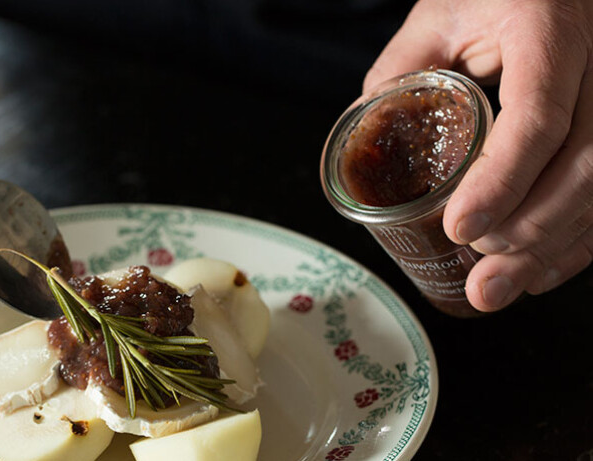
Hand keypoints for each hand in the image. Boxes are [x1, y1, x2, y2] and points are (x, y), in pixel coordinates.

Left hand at [364, 0, 592, 311]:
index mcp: (551, 31)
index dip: (503, 181)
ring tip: (498, 287)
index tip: (462, 227)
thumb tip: (367, 137)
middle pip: (585, 164)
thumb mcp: (439, 14)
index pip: (538, 117)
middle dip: (529, 232)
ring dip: (552, 248)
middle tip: (478, 270)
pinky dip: (578, 239)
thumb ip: (401, 70)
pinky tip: (539, 270)